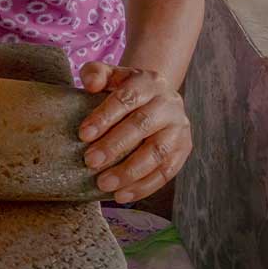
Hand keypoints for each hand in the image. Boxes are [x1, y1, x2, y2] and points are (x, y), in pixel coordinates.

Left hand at [78, 62, 191, 203]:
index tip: (83, 134)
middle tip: (90, 162)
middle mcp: (168, 103)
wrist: (155, 97)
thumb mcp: (110, 75)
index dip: (105, 116)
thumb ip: (95, 73)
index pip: (126, 99)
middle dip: (115, 146)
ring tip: (104, 184)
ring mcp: (179, 127)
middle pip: (142, 125)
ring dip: (129, 171)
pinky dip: (143, 187)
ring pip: (157, 152)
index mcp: (148, 82)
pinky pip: (166, 172)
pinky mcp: (184, 149)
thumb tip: (91, 84)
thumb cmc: (124, 88)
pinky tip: (121, 195)